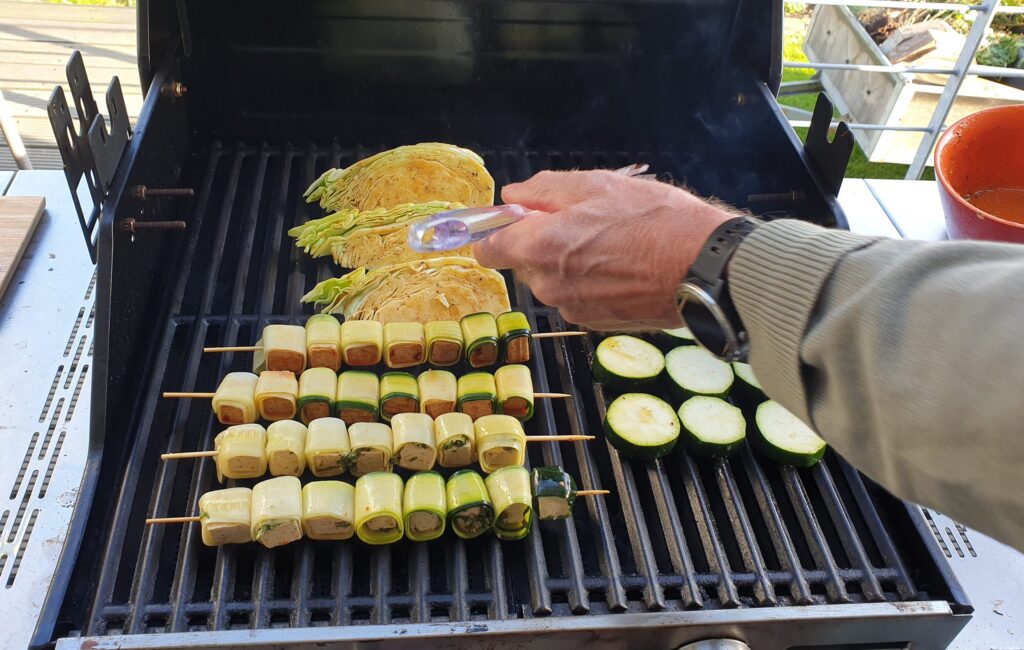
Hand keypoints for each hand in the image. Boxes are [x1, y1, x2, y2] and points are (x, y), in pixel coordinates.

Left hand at [473, 170, 734, 329]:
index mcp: (540, 248)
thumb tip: (512, 194)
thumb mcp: (598, 184)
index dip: (499, 230)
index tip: (517, 219)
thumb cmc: (656, 220)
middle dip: (542, 242)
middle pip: (523, 263)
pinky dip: (590, 281)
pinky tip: (622, 265)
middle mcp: (548, 285)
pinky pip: (577, 296)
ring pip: (552, 280)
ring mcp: (571, 308)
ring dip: (569, 262)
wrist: (705, 267)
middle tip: (584, 221)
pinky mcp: (595, 323)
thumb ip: (543, 189)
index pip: (488, 249)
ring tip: (612, 242)